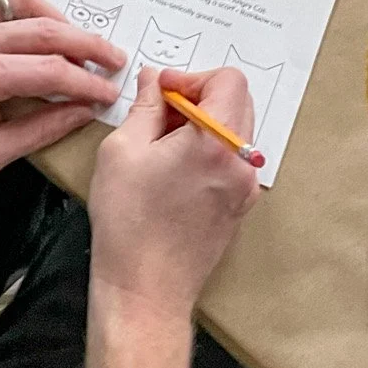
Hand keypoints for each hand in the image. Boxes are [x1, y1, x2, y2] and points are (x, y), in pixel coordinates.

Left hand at [0, 0, 126, 179]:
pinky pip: (8, 1)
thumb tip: (83, 111)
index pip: (52, 72)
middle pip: (50, 31)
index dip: (88, 84)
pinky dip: (37, 12)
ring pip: (31, 6)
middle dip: (90, 46)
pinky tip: (51, 33)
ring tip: (85, 48)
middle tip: (117, 61)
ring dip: (65, 24)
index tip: (110, 94)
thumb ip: (40, 130)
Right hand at [87, 67, 258, 322]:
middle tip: (161, 110)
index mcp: (215, 142)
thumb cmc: (129, 224)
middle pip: (237, 101)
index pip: (229, 80)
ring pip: (235, 130)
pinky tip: (173, 167)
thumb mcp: (122, 150)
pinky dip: (209, 149)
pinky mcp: (239, 207)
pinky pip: (232, 159)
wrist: (145, 291)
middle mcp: (240, 163)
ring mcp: (244, 187)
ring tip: (162, 141)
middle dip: (199, 95)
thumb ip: (145, 106)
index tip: (164, 90)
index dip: (193, 76)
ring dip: (204, 122)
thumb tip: (154, 82)